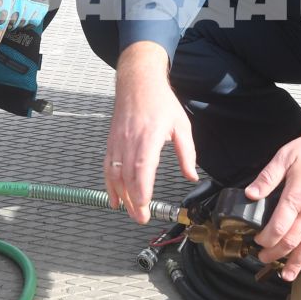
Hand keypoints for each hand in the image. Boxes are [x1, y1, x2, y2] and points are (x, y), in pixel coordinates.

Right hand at [104, 43, 198, 223]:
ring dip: (120, 195)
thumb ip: (187, 153)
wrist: (138, 82)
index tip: (144, 206)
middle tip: (140, 218)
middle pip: (128, 176)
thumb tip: (192, 176)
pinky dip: (109, 184)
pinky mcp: (112, 142)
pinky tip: (115, 198)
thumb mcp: (181, 125)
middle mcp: (130, 140)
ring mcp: (118, 142)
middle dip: (133, 200)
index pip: (142, 168)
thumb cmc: (160, 102)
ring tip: (128, 211)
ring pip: (115, 174)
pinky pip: (108, 167)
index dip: (141, 189)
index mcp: (149, 136)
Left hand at [245, 127, 300, 280]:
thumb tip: (250, 194)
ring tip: (286, 274)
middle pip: (291, 242)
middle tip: (264, 259)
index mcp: (296, 197)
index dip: (265, 240)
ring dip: (296, 263)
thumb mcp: (286, 155)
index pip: (277, 228)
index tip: (258, 242)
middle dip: (275, 254)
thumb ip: (267, 177)